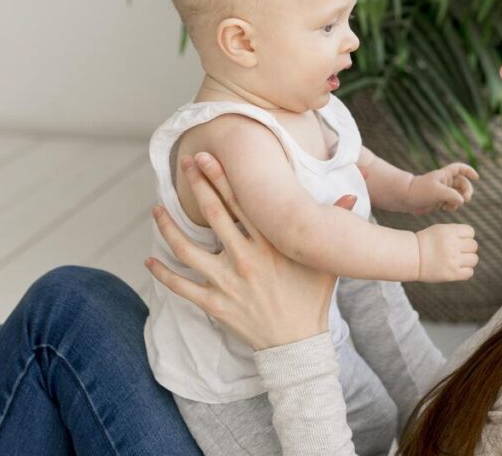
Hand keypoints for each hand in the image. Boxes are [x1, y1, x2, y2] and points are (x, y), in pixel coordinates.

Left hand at [144, 152, 357, 350]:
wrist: (298, 344)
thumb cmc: (312, 300)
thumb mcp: (325, 263)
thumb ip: (334, 226)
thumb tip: (352, 198)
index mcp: (271, 245)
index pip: (242, 202)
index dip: (222, 177)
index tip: (206, 157)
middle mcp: (246, 259)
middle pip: (213, 214)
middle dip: (197, 186)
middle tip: (184, 165)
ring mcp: (228, 282)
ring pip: (188, 249)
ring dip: (168, 227)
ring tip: (156, 209)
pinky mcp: (215, 304)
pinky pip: (182, 287)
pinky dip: (162, 274)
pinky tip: (148, 260)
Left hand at [405, 162, 478, 214]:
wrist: (406, 199)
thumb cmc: (420, 191)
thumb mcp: (437, 192)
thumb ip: (452, 195)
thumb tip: (462, 201)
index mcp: (445, 175)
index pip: (460, 168)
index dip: (469, 171)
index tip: (476, 178)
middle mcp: (445, 182)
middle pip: (463, 184)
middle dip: (467, 191)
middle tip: (466, 200)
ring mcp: (443, 192)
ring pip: (459, 195)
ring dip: (459, 201)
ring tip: (451, 205)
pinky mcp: (439, 201)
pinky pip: (452, 203)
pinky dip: (452, 206)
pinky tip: (444, 208)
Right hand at [415, 223, 478, 281]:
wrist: (412, 258)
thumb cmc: (426, 243)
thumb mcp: (439, 230)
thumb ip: (456, 232)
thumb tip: (472, 240)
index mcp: (450, 232)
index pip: (470, 232)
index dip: (466, 236)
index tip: (458, 240)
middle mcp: (452, 245)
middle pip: (473, 246)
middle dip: (467, 248)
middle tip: (457, 252)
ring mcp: (453, 260)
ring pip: (474, 259)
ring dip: (468, 260)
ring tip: (457, 261)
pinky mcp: (452, 273)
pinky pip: (470, 272)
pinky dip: (465, 272)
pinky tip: (456, 269)